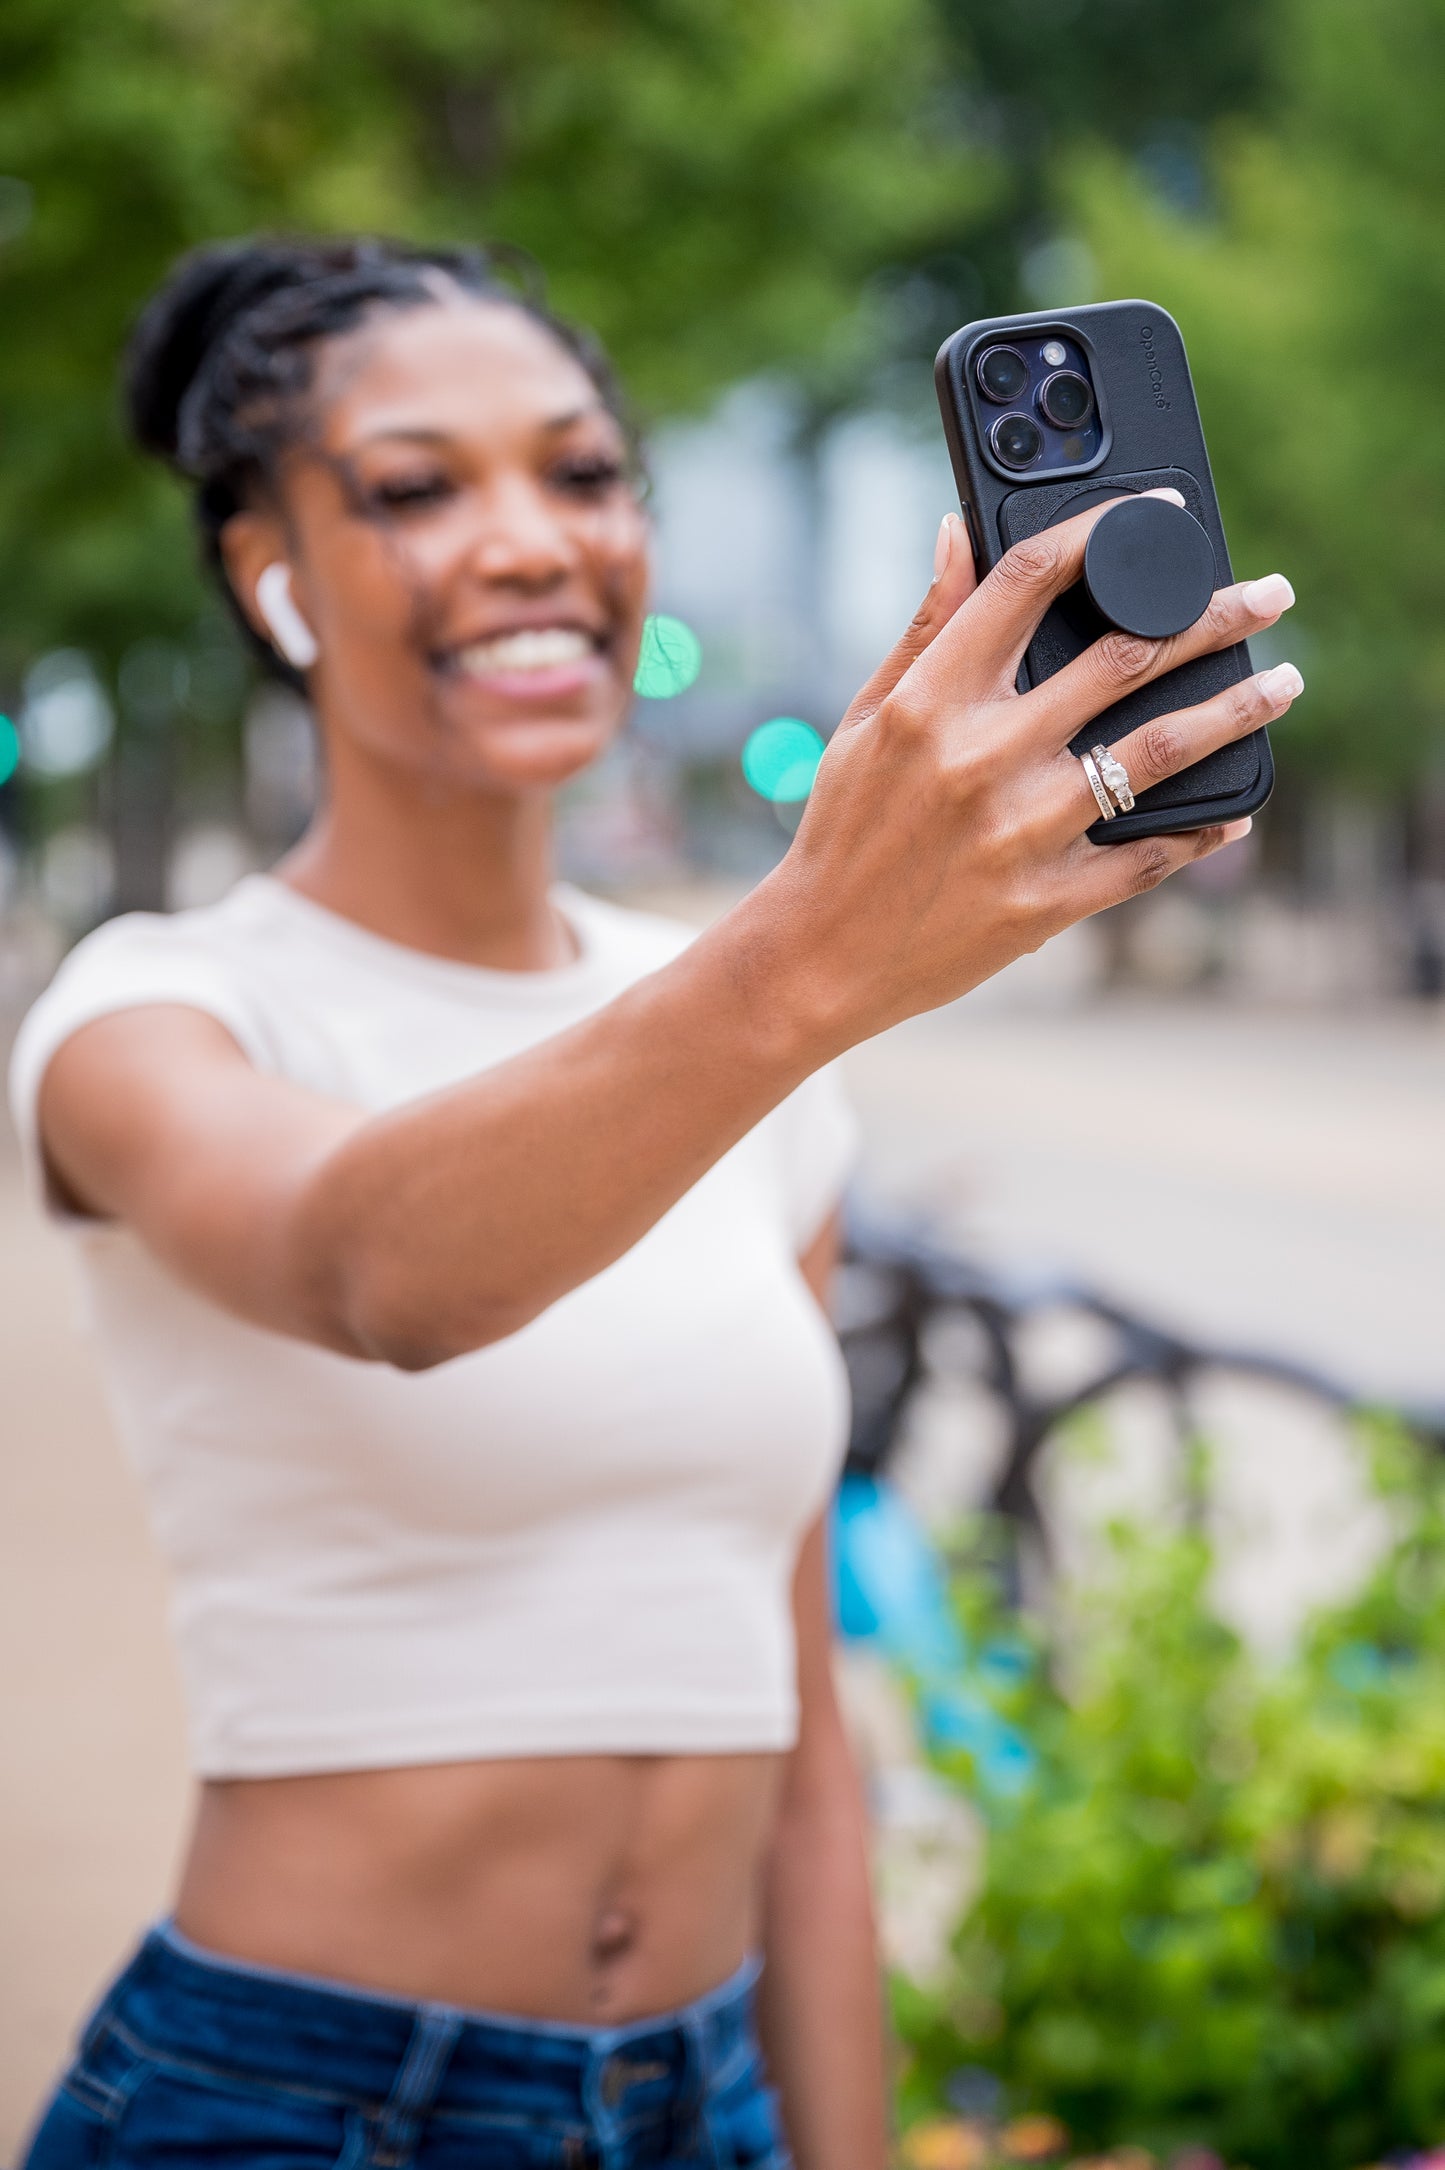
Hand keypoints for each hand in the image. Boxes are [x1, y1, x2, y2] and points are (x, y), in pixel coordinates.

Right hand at [765, 492, 1297, 1044]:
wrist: (822, 955)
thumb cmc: (844, 828)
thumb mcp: (866, 716)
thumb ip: (926, 626)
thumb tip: (959, 532)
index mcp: (930, 700)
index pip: (1028, 582)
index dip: (1104, 533)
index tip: (1160, 514)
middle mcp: (982, 756)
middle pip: (1125, 658)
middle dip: (1213, 616)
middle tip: (1269, 595)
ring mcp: (1021, 831)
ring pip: (1158, 751)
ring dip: (1235, 709)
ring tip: (1283, 683)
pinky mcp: (1047, 899)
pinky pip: (1148, 854)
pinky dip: (1200, 829)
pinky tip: (1235, 808)